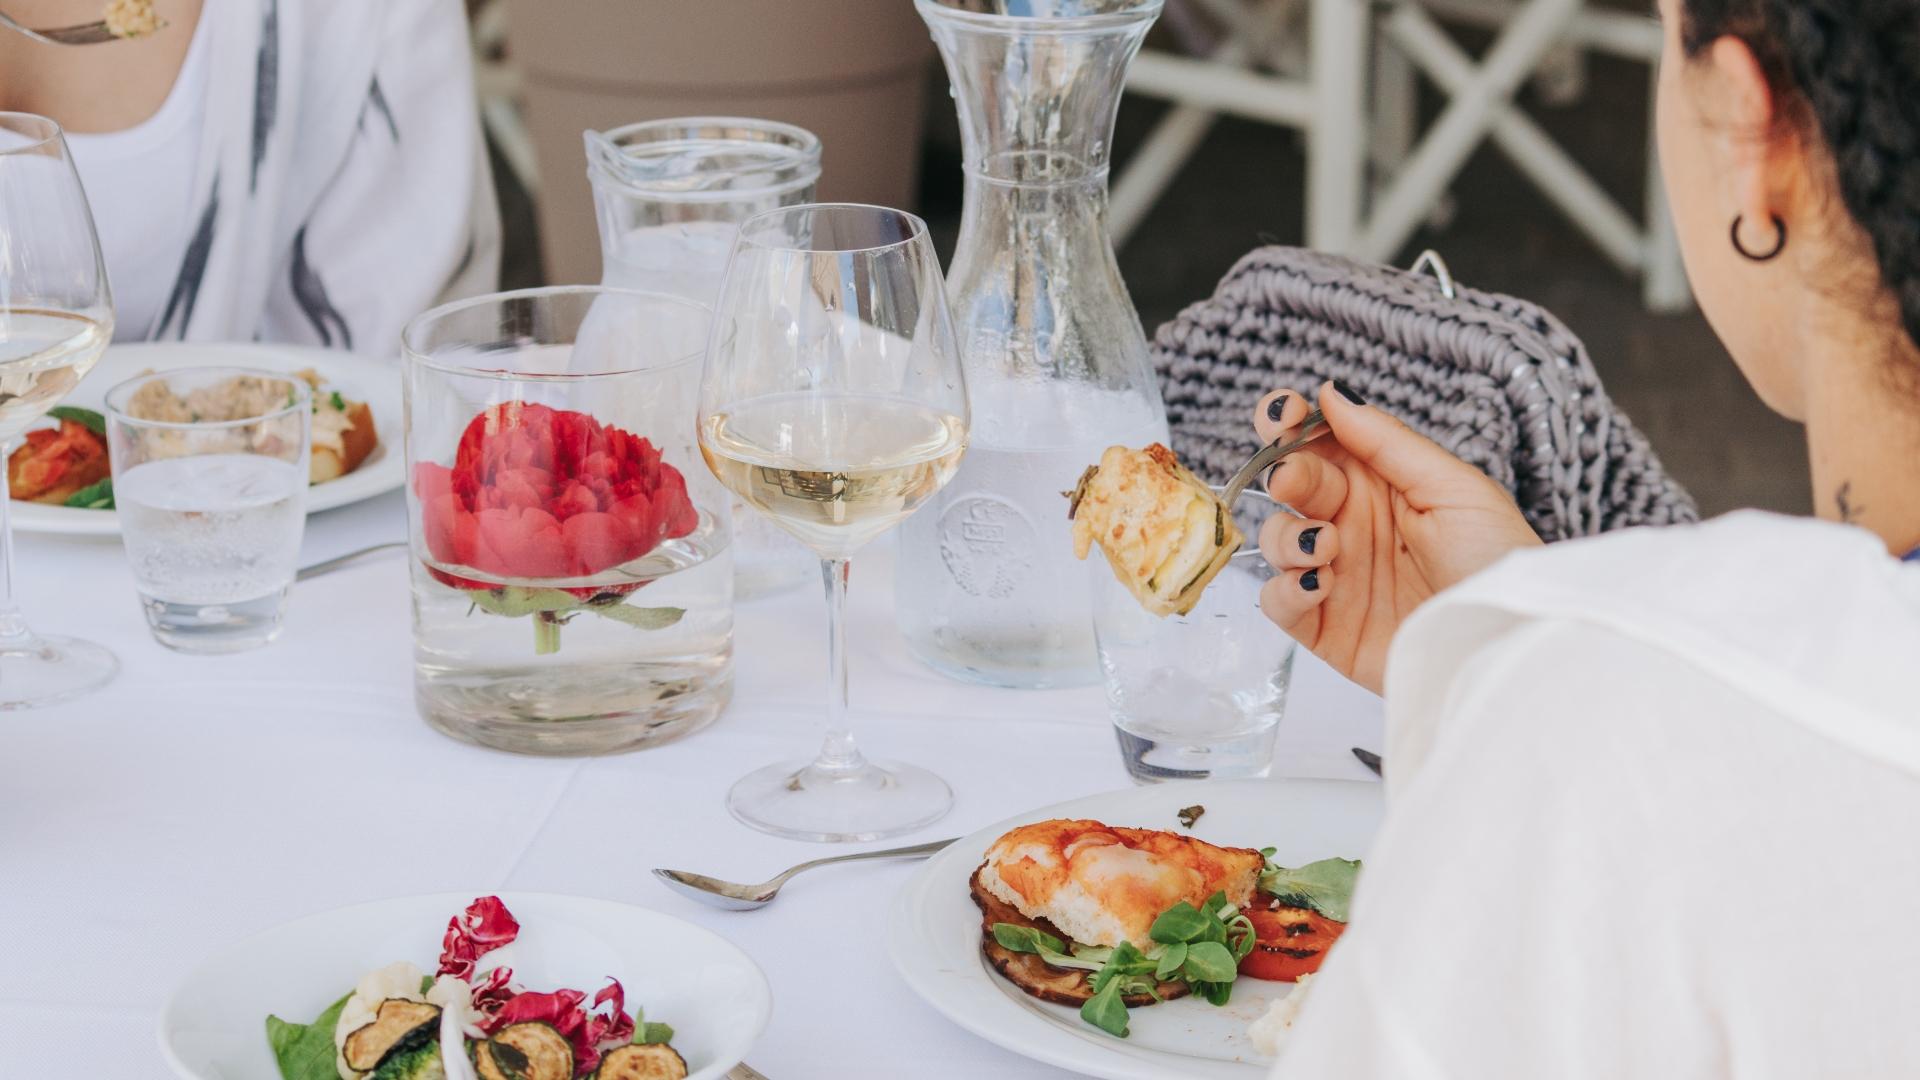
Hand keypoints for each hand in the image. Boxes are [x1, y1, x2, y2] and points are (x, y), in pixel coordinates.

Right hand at [1255, 383, 1541, 693]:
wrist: (1507, 641)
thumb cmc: (1497, 561)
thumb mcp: (1454, 488)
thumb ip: (1387, 441)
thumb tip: (1332, 394)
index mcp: (1382, 484)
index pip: (1321, 443)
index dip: (1289, 424)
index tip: (1280, 415)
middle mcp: (1353, 525)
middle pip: (1292, 485)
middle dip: (1286, 475)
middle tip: (1293, 480)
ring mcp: (1335, 575)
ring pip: (1276, 540)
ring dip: (1288, 536)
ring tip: (1328, 546)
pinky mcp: (1325, 628)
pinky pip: (1276, 602)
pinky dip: (1284, 589)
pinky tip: (1320, 585)